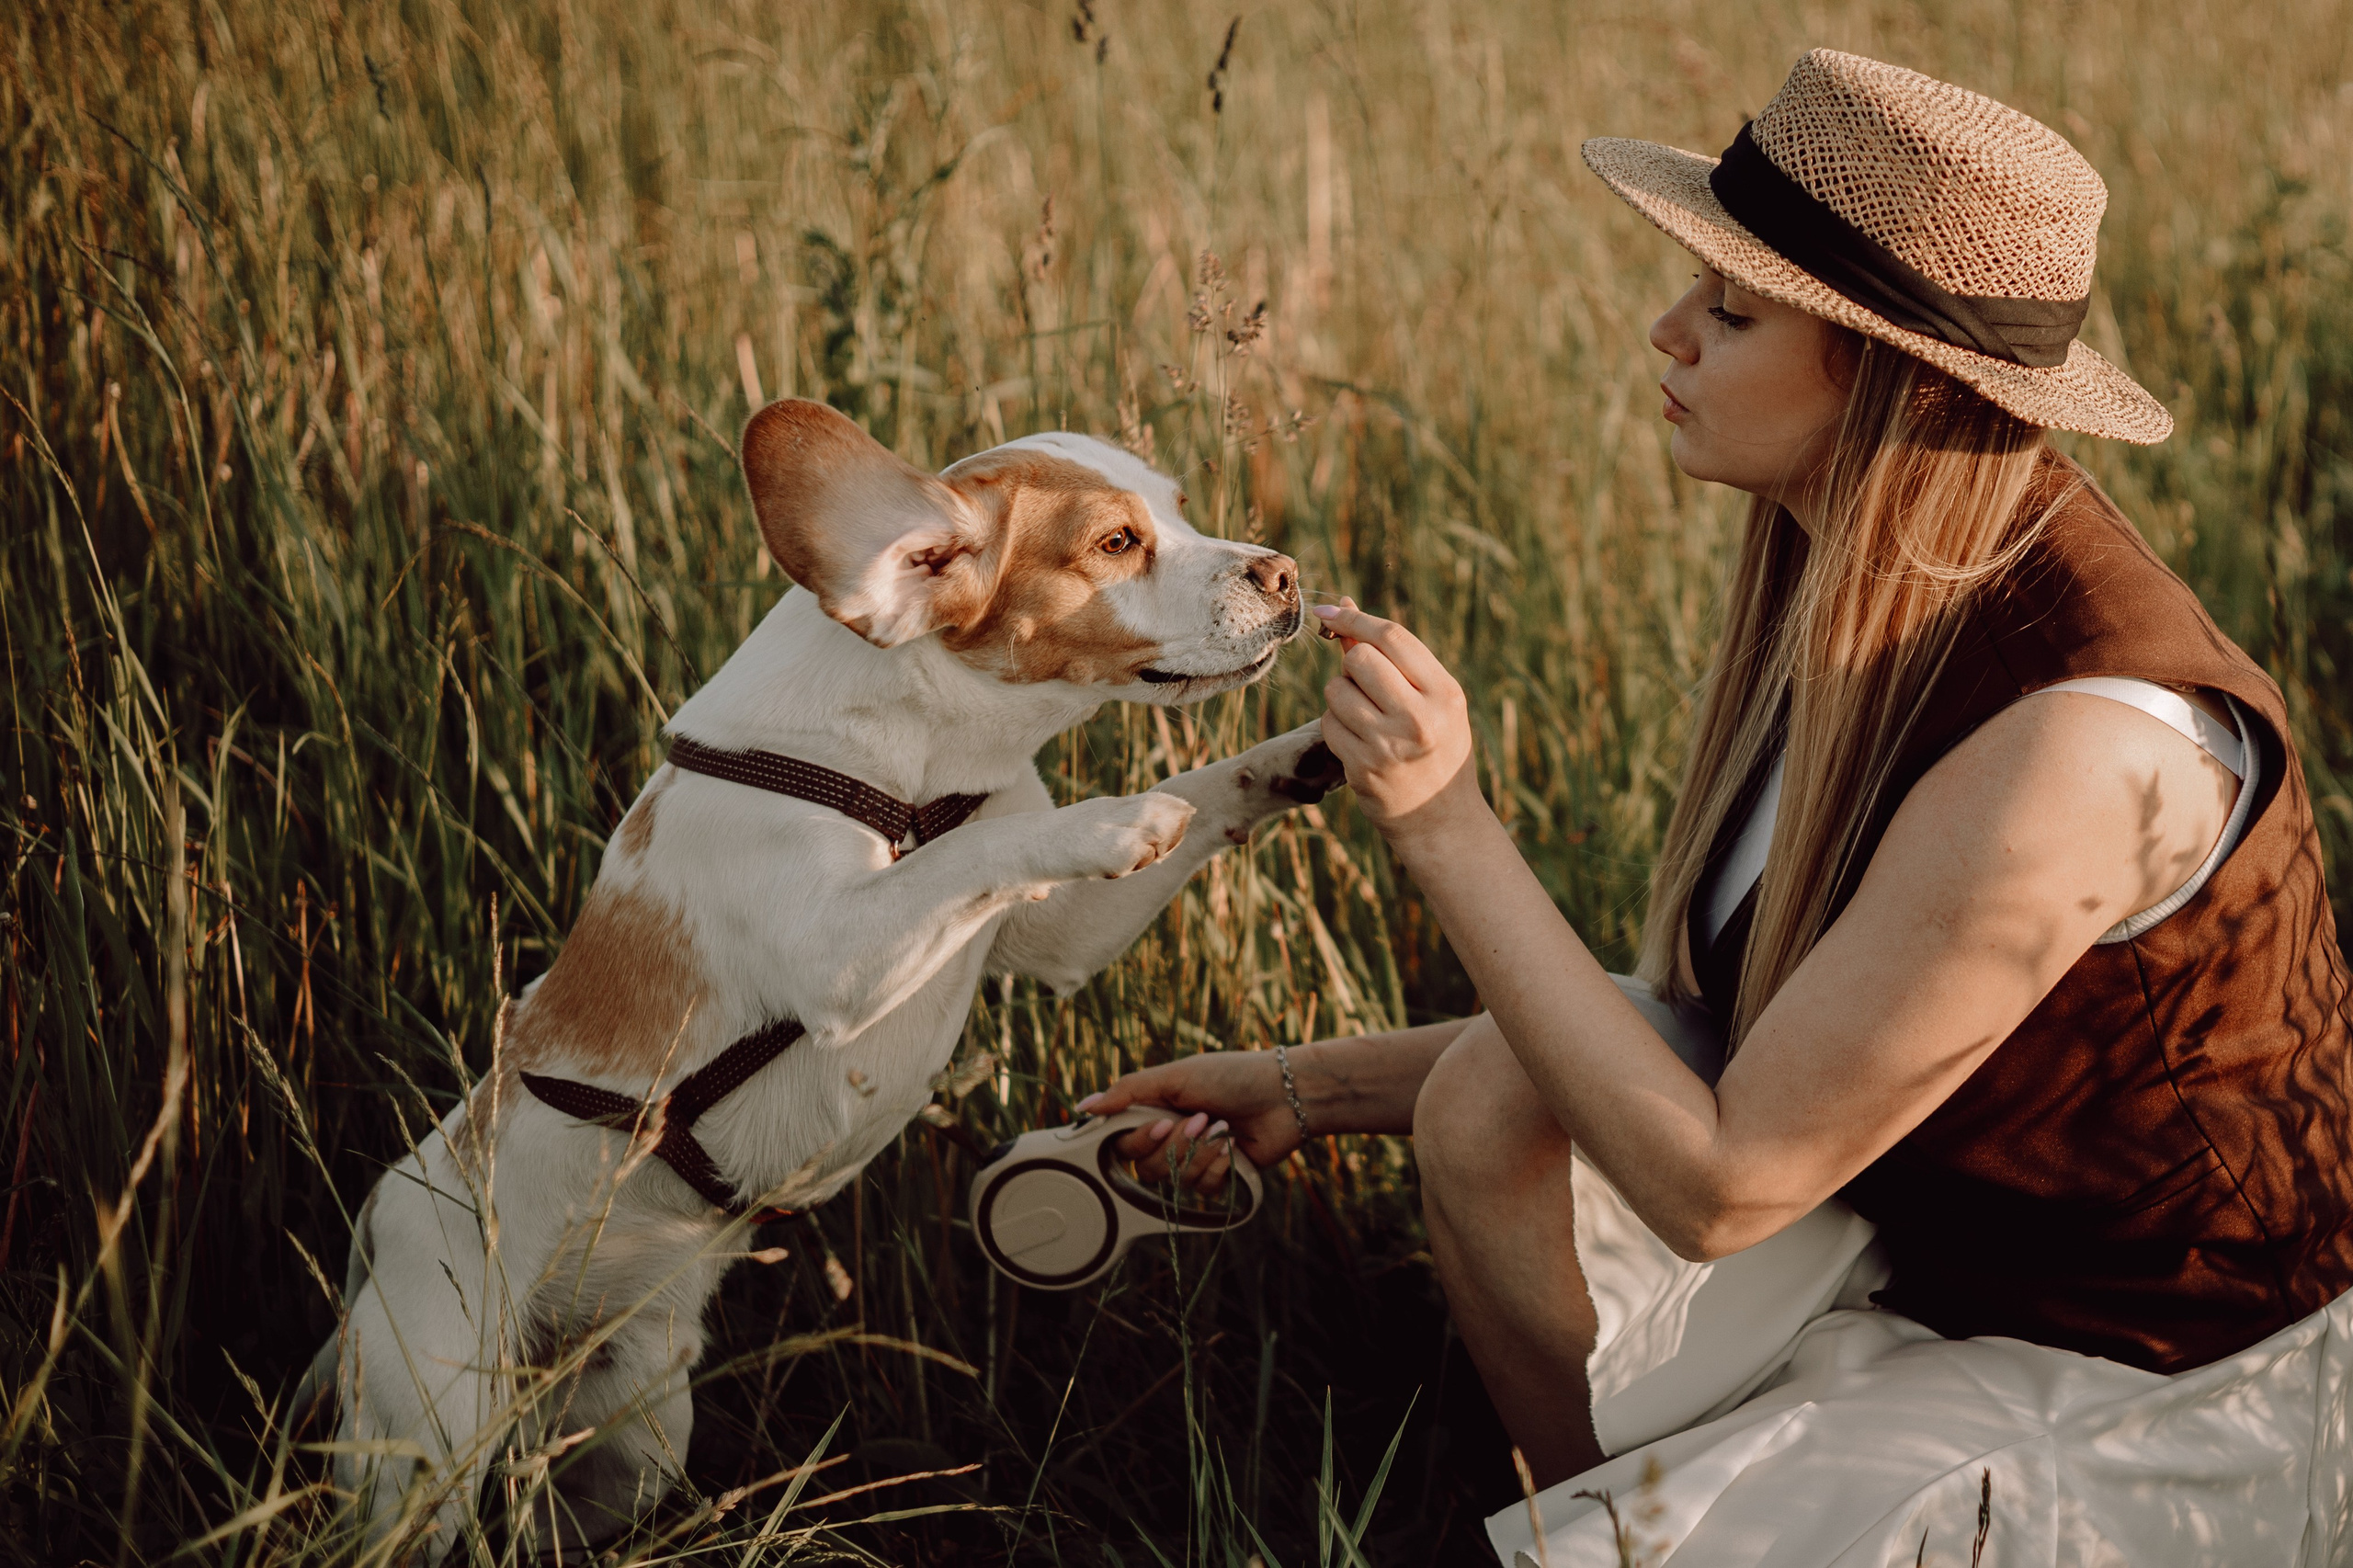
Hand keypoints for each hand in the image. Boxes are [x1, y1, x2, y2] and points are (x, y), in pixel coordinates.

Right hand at [1076, 1050, 1302, 1193]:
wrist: (1285, 1094)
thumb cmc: (1231, 1076)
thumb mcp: (1176, 1075)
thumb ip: (1128, 1092)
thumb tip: (1082, 1108)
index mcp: (1153, 1111)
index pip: (1122, 1144)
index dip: (1139, 1140)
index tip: (1162, 1122)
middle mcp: (1169, 1138)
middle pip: (1146, 1168)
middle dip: (1176, 1146)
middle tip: (1202, 1119)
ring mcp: (1194, 1159)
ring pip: (1175, 1182)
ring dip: (1200, 1154)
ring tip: (1223, 1129)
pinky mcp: (1218, 1177)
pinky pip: (1202, 1191)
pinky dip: (1218, 1168)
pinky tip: (1234, 1148)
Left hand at [1313, 600, 1482, 839]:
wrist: (1441, 818)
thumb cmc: (1436, 747)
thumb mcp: (1433, 701)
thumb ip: (1395, 658)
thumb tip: (1343, 606)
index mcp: (1445, 694)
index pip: (1392, 637)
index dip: (1356, 618)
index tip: (1330, 611)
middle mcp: (1419, 718)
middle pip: (1360, 660)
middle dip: (1353, 664)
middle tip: (1367, 685)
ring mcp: (1387, 745)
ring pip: (1336, 690)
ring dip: (1342, 696)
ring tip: (1366, 717)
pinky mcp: (1361, 768)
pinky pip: (1328, 723)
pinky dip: (1335, 724)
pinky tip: (1358, 740)